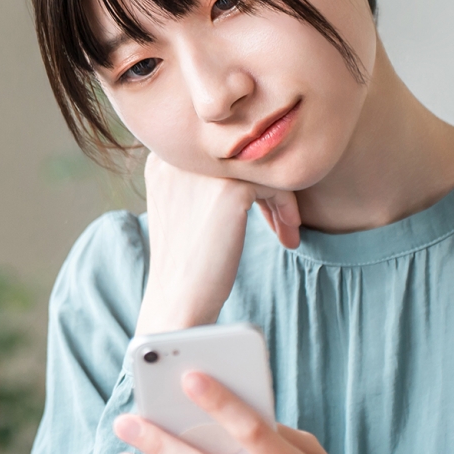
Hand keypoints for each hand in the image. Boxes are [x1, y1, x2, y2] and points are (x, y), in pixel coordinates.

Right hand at [136, 152, 301, 334]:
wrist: (178, 300)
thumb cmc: (184, 262)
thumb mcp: (182, 206)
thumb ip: (201, 180)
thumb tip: (249, 164)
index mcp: (165, 157)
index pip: (220, 153)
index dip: (244, 179)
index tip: (259, 212)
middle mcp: (181, 155)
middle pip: (242, 157)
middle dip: (265, 189)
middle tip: (280, 223)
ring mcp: (206, 170)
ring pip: (261, 168)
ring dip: (280, 200)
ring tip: (287, 231)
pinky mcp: (230, 189)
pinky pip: (275, 185)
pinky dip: (286, 208)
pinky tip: (288, 235)